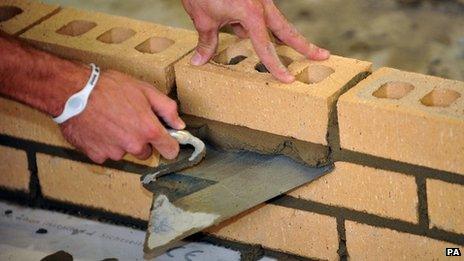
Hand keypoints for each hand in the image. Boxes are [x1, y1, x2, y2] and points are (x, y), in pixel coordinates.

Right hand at [60, 69, 184, 163]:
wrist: (73, 92)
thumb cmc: (109, 87)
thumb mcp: (145, 90)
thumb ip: (167, 109)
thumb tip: (179, 124)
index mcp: (149, 130)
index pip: (171, 151)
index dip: (169, 144)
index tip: (164, 140)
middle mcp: (134, 145)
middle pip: (146, 152)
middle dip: (141, 140)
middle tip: (129, 121)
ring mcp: (115, 153)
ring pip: (125, 152)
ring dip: (121, 142)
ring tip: (110, 121)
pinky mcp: (97, 156)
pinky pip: (106, 154)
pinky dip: (103, 144)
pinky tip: (98, 128)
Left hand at [182, 0, 329, 82]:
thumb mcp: (203, 18)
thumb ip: (206, 41)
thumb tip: (199, 61)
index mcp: (251, 13)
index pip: (266, 46)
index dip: (276, 66)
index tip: (288, 79)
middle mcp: (260, 6)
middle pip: (287, 31)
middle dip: (304, 45)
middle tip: (323, 56)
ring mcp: (259, 1)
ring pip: (276, 25)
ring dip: (284, 39)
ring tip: (303, 51)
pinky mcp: (252, 0)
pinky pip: (259, 19)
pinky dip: (257, 29)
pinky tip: (246, 34)